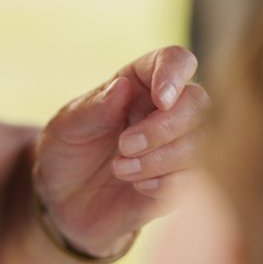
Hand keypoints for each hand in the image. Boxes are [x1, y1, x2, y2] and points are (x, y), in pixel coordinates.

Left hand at [32, 45, 207, 256]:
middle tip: (124, 145)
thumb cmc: (66, 153)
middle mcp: (165, 112)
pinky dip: (167, 183)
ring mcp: (175, 148)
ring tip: (120, 169)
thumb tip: (123, 86)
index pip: (176, 61)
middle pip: (197, 103)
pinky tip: (138, 187)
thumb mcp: (67, 127)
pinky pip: (194, 180)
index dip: (175, 74)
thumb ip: (95, 108)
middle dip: (164, 127)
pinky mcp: (178, 184)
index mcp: (139, 84)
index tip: (161, 99)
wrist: (62, 202)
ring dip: (160, 159)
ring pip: (200, 144)